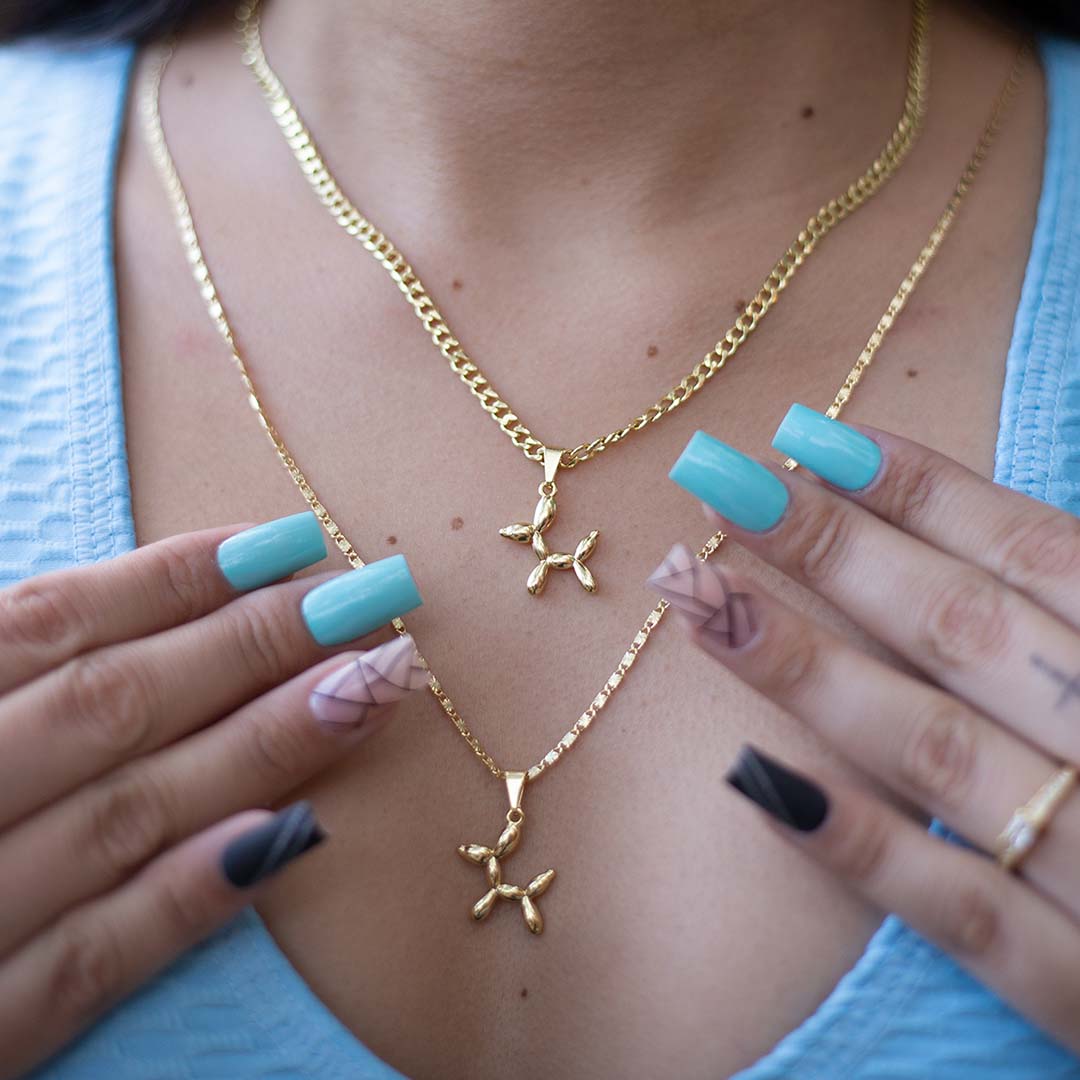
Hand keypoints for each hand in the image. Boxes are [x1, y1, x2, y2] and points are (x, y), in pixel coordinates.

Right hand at [0, 513, 424, 1076]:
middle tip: (360, 598)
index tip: (286, 543)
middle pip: (111, 703)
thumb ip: (26, 686)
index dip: (173, 579)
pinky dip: (188, 894)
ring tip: (370, 685)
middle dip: (248, 643)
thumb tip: (169, 614)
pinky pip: (93, 960)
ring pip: (129, 811)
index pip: (52, 625)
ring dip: (261, 743)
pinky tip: (297, 835)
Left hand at [650, 405, 1079, 1053]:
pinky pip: (958, 910)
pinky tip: (754, 779)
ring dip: (809, 671)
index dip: (919, 490)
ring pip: (934, 748)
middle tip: (722, 487)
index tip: (811, 439)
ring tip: (702, 601)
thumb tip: (1013, 536)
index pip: (1033, 551)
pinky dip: (858, 843)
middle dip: (834, 552)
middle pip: (960, 628)